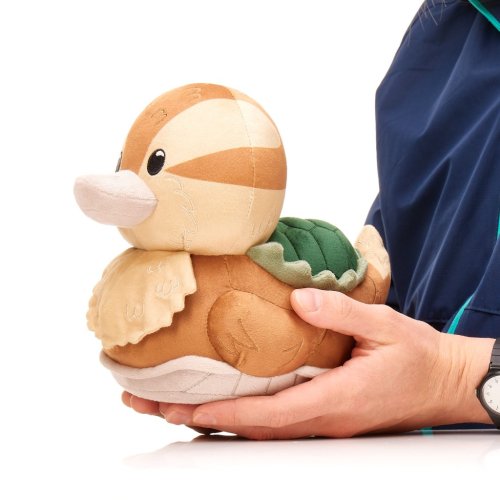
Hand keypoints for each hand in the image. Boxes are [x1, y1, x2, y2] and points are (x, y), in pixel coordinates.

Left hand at [123, 289, 493, 438]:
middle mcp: (320, 419)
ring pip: (255, 429)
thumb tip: (298, 301)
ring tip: (167, 404)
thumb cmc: (415, 358)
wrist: (441, 382)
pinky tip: (215, 407)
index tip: (184, 408)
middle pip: (249, 428)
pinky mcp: (320, 414)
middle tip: (151, 403)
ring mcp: (319, 422)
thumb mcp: (385, 327)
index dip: (224, 415)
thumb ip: (341, 314)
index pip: (268, 415)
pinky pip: (270, 422)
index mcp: (333, 400)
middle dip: (198, 418)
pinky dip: (235, 417)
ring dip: (210, 419)